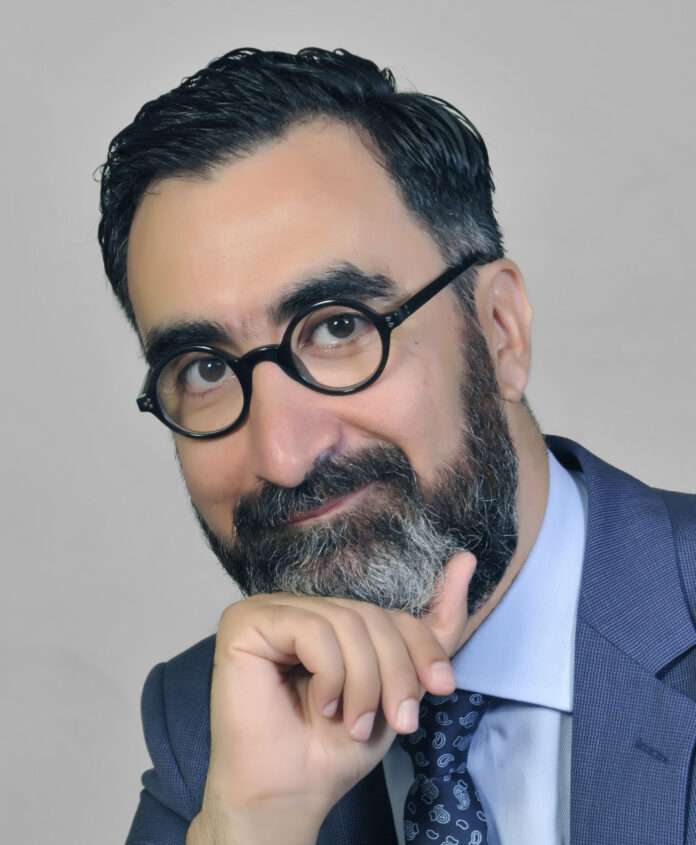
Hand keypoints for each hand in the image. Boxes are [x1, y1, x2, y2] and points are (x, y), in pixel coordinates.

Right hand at [193, 551, 476, 844]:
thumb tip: (468, 558)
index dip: (422, 647)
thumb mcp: (398, 687)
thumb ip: (432, 630)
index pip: (391, 612)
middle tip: (400, 721)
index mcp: (330, 618)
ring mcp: (270, 609)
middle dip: (396, 672)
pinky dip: (331, 674)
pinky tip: (319, 705)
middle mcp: (298, 605)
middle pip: (371, 615)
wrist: (289, 795)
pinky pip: (312, 629)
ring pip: (347, 621)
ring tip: (354, 723)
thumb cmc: (335, 747)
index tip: (441, 686)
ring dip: (365, 682)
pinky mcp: (246, 622)